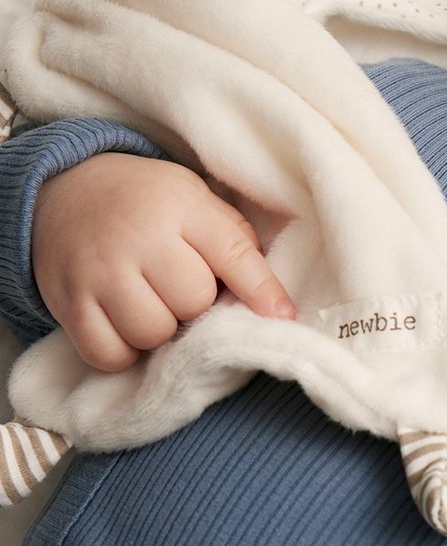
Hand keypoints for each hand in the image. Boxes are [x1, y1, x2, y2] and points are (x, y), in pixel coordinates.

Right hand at [32, 153, 295, 370]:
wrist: (65, 191)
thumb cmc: (148, 205)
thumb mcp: (195, 202)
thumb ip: (235, 244)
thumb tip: (276, 307)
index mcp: (180, 206)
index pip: (233, 255)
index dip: (261, 291)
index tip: (282, 317)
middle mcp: (137, 236)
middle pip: (193, 303)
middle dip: (195, 306)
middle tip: (178, 290)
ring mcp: (98, 270)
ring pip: (153, 333)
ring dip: (160, 332)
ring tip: (151, 306)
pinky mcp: (68, 302)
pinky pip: (110, 354)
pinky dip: (123, 352)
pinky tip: (124, 326)